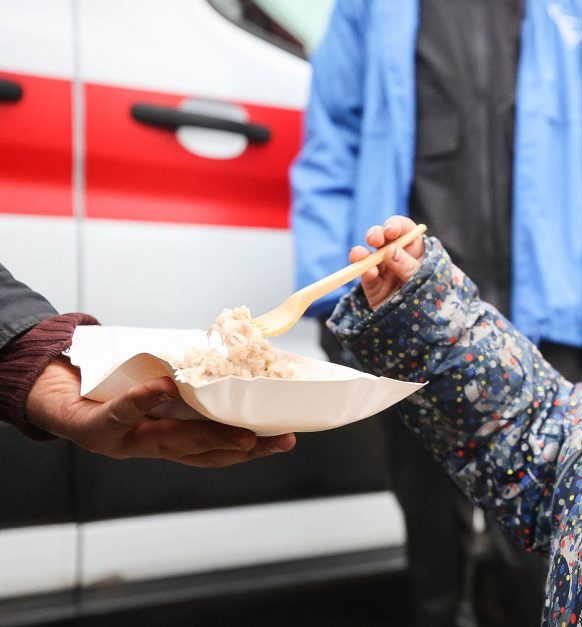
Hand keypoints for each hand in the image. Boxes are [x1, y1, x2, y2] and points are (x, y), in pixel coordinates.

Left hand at [25, 358, 295, 466]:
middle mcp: (154, 447)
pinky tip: (166, 388)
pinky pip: (124, 411)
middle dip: (244, 448)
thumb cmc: (113, 391)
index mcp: (172, 439)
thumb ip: (192, 378)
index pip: (219, 449)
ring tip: (242, 432)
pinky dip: (145, 400)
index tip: (286, 437)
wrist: (55, 396)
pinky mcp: (97, 426)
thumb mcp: (156, 385)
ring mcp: (126, 441)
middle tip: (278, 440)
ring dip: (209, 437)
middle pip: (204, 453)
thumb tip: (241, 349)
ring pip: (174, 442)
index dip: (254, 448)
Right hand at [352, 216, 424, 309]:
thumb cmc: (432, 295)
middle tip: (374, 239)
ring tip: (360, 255)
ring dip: (361, 253)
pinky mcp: (373, 286)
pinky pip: (366, 276)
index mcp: (414, 248)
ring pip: (368, 255)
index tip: (390, 231)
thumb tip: (391, 251)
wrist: (424, 325)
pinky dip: (364, 273)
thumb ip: (409, 266)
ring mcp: (383, 270)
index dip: (395, 226)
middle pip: (382, 238)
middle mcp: (396, 256)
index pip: (403, 229)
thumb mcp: (426, 279)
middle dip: (375, 234)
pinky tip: (368, 272)